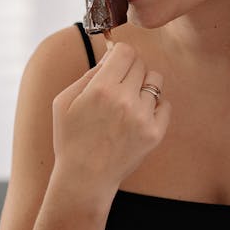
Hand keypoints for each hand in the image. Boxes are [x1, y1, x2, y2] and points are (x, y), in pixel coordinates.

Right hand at [51, 41, 170, 187]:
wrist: (85, 178)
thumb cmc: (70, 139)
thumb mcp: (64, 102)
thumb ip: (88, 74)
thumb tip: (110, 57)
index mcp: (101, 89)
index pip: (126, 51)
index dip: (119, 54)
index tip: (115, 63)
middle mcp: (125, 100)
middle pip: (141, 63)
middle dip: (129, 70)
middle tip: (117, 87)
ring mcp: (143, 118)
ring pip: (155, 81)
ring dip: (142, 86)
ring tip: (128, 103)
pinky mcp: (155, 133)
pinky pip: (165, 104)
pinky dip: (154, 106)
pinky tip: (137, 117)